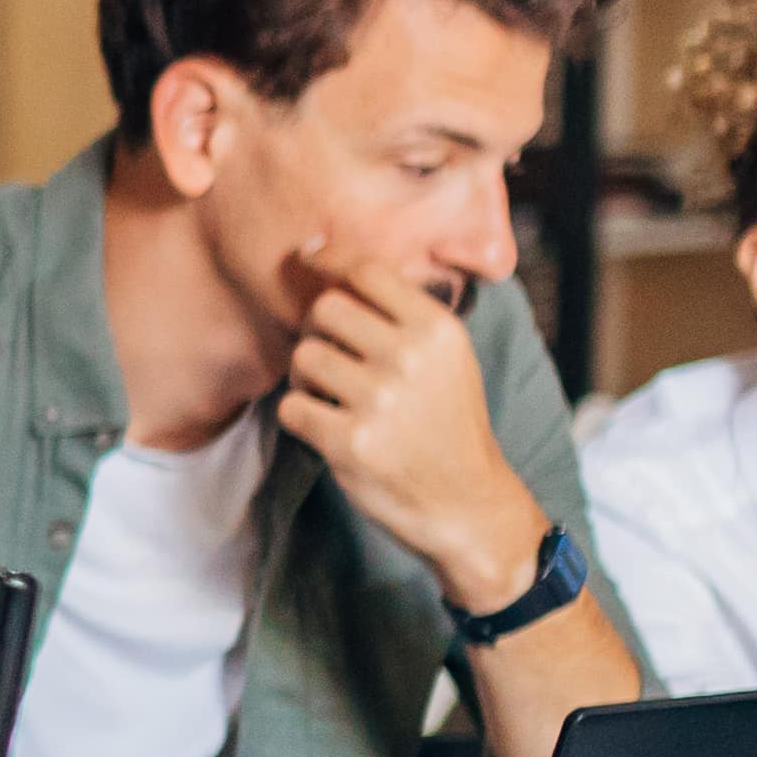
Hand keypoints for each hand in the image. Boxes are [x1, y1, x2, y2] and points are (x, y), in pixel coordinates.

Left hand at [277, 268, 549, 610]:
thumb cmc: (448, 422)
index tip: (309, 263)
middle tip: (332, 355)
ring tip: (330, 394)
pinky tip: (325, 425)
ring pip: (303, 356)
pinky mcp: (349, 443)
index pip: (366, 271)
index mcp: (437, 330)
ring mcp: (379, 401)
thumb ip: (404, 312)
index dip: (329, 264)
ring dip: (306, 376)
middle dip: (319, 330)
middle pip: (326, 309)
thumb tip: (329, 254)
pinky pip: (291, 407)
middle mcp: (410, 358)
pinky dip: (300, 416)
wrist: (466, 502)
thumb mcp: (448, 357)